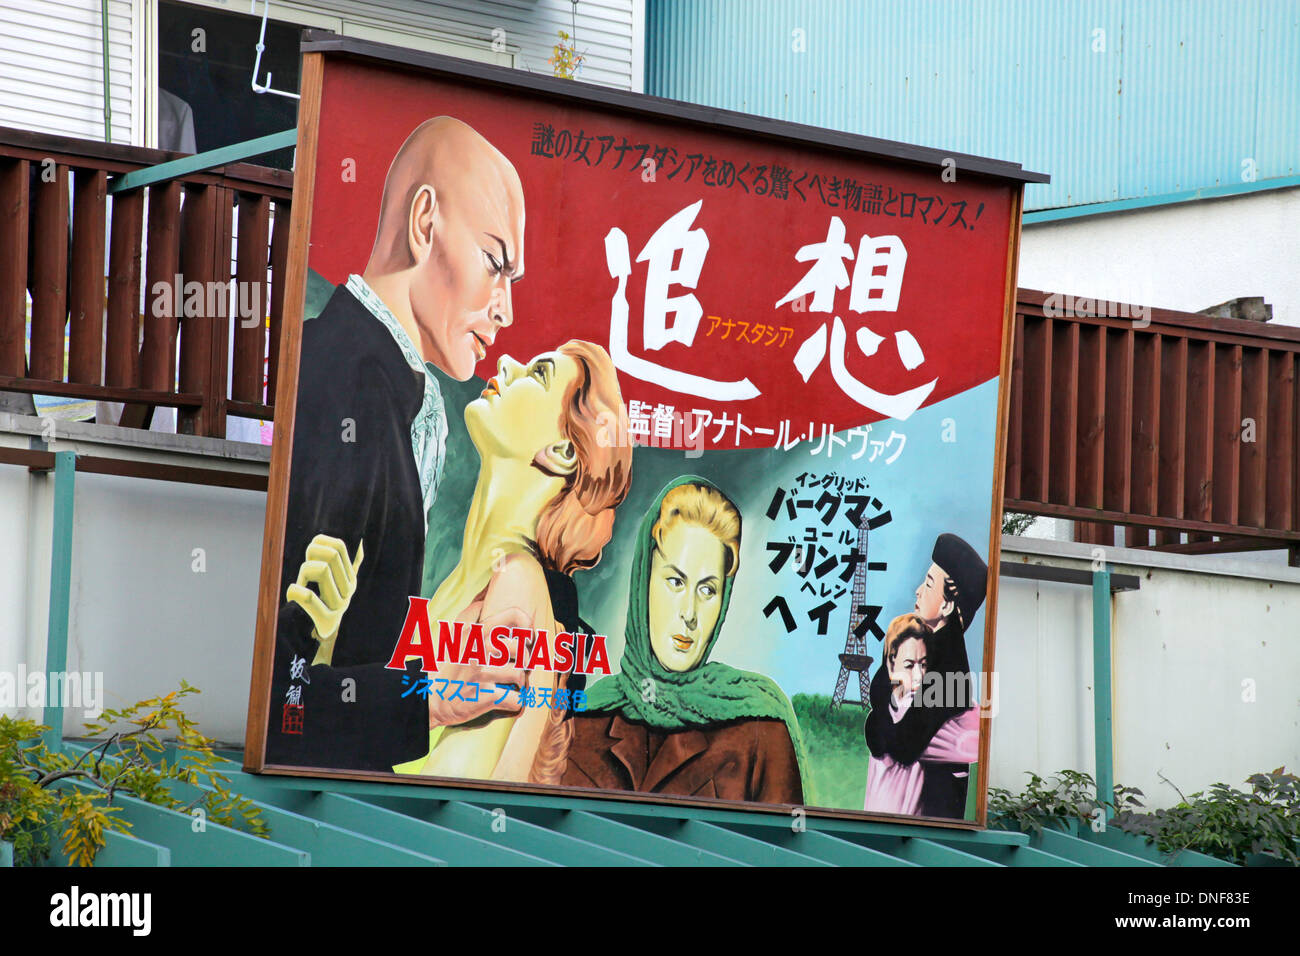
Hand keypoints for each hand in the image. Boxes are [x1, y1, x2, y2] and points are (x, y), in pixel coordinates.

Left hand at [286, 535, 364, 651]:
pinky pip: (309, 597)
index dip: (320, 543)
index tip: (311, 556)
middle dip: (311, 554)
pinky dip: (296, 590)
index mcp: (351, 578)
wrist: (316, 638)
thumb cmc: (321, 605)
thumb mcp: (335, 584)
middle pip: (331, 555)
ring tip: (300, 584)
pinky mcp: (326, 620)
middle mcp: (349, 590)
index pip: (339, 546)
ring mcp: (339, 605)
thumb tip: (359, 544)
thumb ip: (347, 566)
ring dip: (304, 572)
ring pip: (322, 569)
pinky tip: (292, 593)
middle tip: (304, 570)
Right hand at [426, 598, 529, 727]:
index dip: (528, 628)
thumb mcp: (454, 633)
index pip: (515, 616)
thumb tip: (486, 592)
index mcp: (476, 632)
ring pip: (520, 675)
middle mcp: (480, 650)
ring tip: (510, 685)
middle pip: (522, 650)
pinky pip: (516, 699)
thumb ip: (471, 613)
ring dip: (519, 684)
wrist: (429, 698)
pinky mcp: (485, 696)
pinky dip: (516, 703)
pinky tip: (508, 700)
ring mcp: (483, 673)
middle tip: (517, 668)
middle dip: (523, 663)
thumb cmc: (447, 666)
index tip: (528, 638)